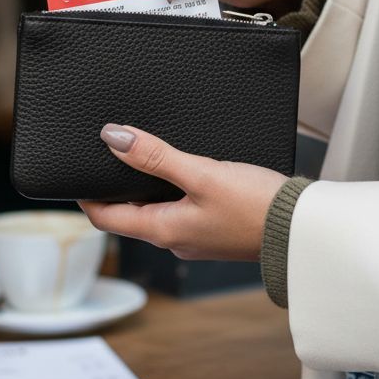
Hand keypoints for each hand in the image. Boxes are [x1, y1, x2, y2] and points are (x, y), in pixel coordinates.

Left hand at [79, 124, 288, 260]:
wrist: (301, 229)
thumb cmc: (256, 206)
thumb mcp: (201, 173)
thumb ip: (156, 156)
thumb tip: (114, 138)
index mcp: (163, 231)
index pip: (105, 218)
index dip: (86, 195)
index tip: (78, 172)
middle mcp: (175, 240)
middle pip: (130, 214)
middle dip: (117, 187)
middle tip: (110, 155)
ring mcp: (196, 238)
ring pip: (157, 211)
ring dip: (146, 187)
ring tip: (145, 155)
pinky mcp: (216, 230)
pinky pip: (182, 211)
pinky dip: (173, 191)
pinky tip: (185, 170)